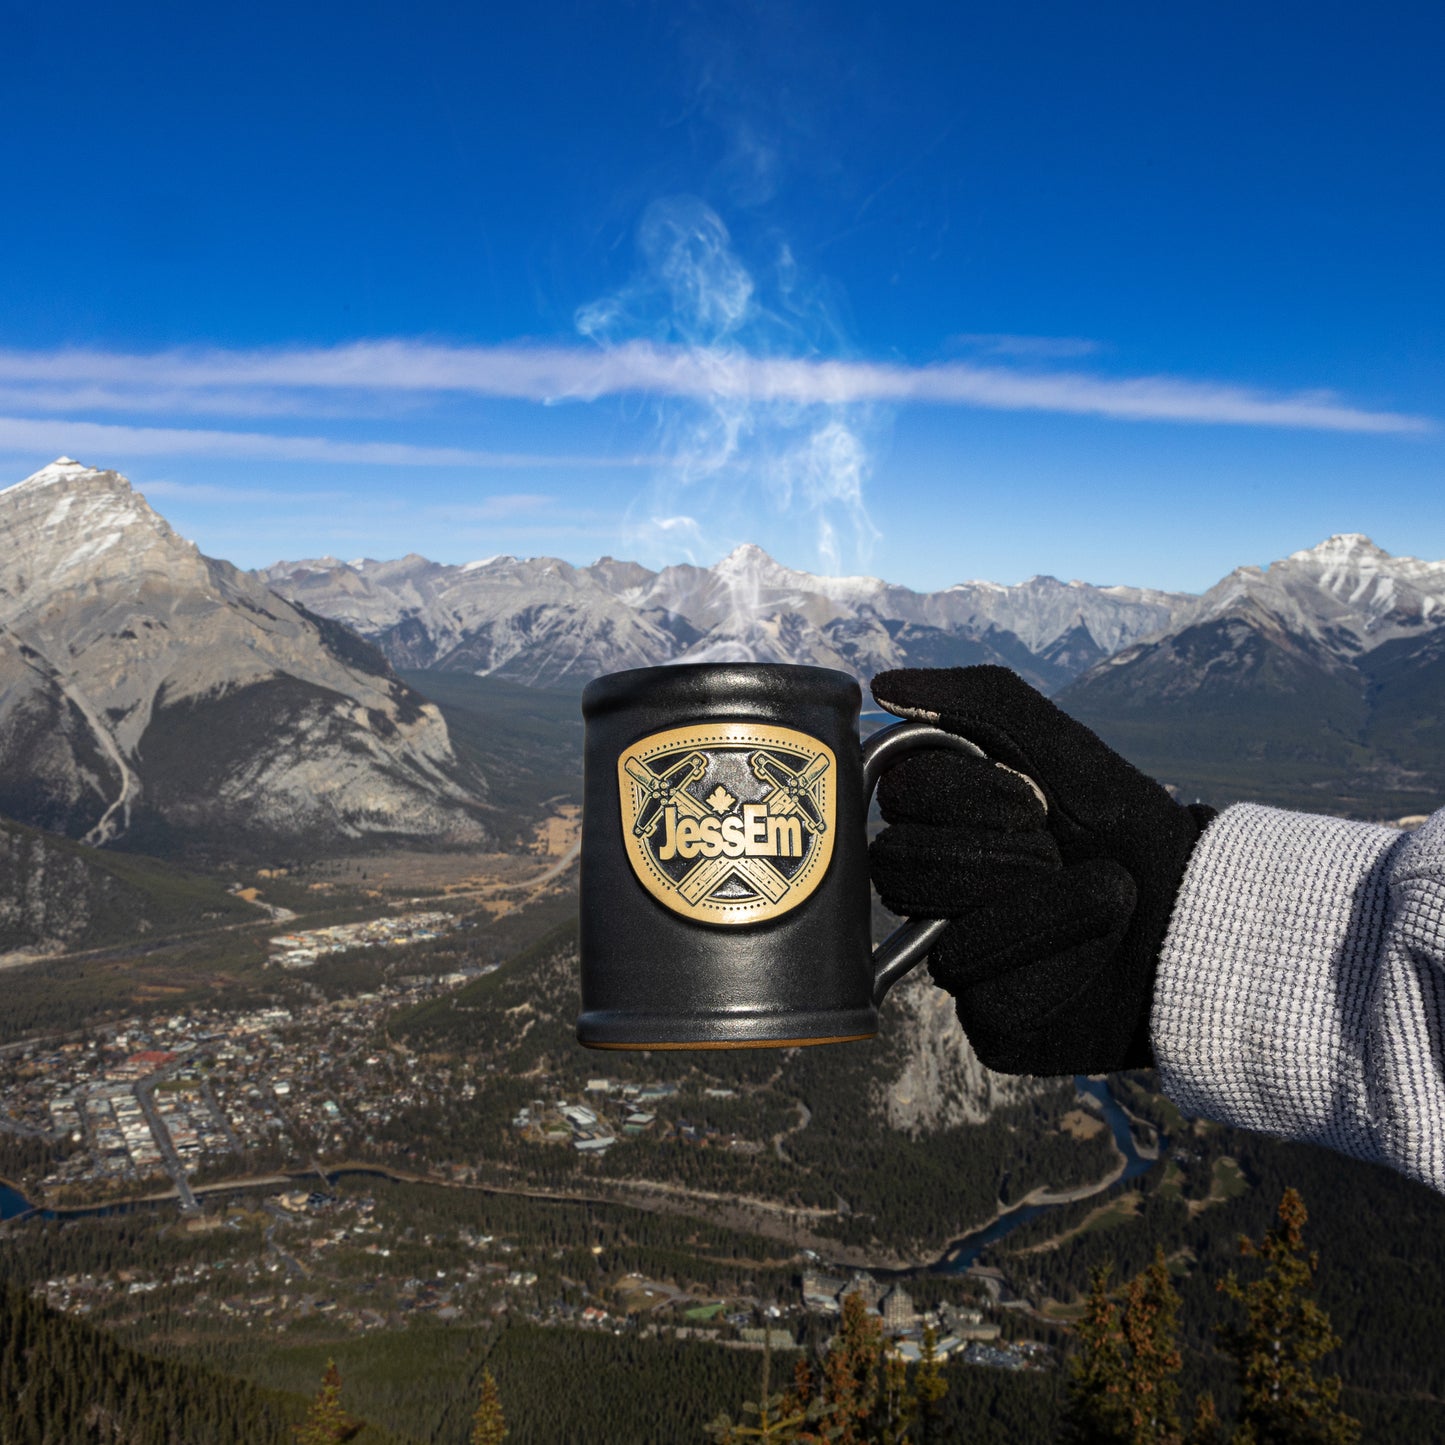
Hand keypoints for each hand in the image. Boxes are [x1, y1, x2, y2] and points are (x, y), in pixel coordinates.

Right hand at [868, 666, 1213, 1074]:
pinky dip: (1057, 968)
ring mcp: (957, 963)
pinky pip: (990, 1001)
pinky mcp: (990, 1027)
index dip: (966, 796)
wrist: (1200, 914)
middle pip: (901, 871)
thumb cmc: (1126, 826)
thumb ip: (977, 702)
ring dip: (1042, 912)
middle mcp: (933, 897)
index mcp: (939, 827)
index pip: (896, 800)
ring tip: (1094, 904)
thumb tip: (883, 686)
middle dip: (1000, 856)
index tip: (1032, 802)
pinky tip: (1088, 963)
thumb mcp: (1062, 748)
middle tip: (1057, 853)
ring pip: (947, 946)